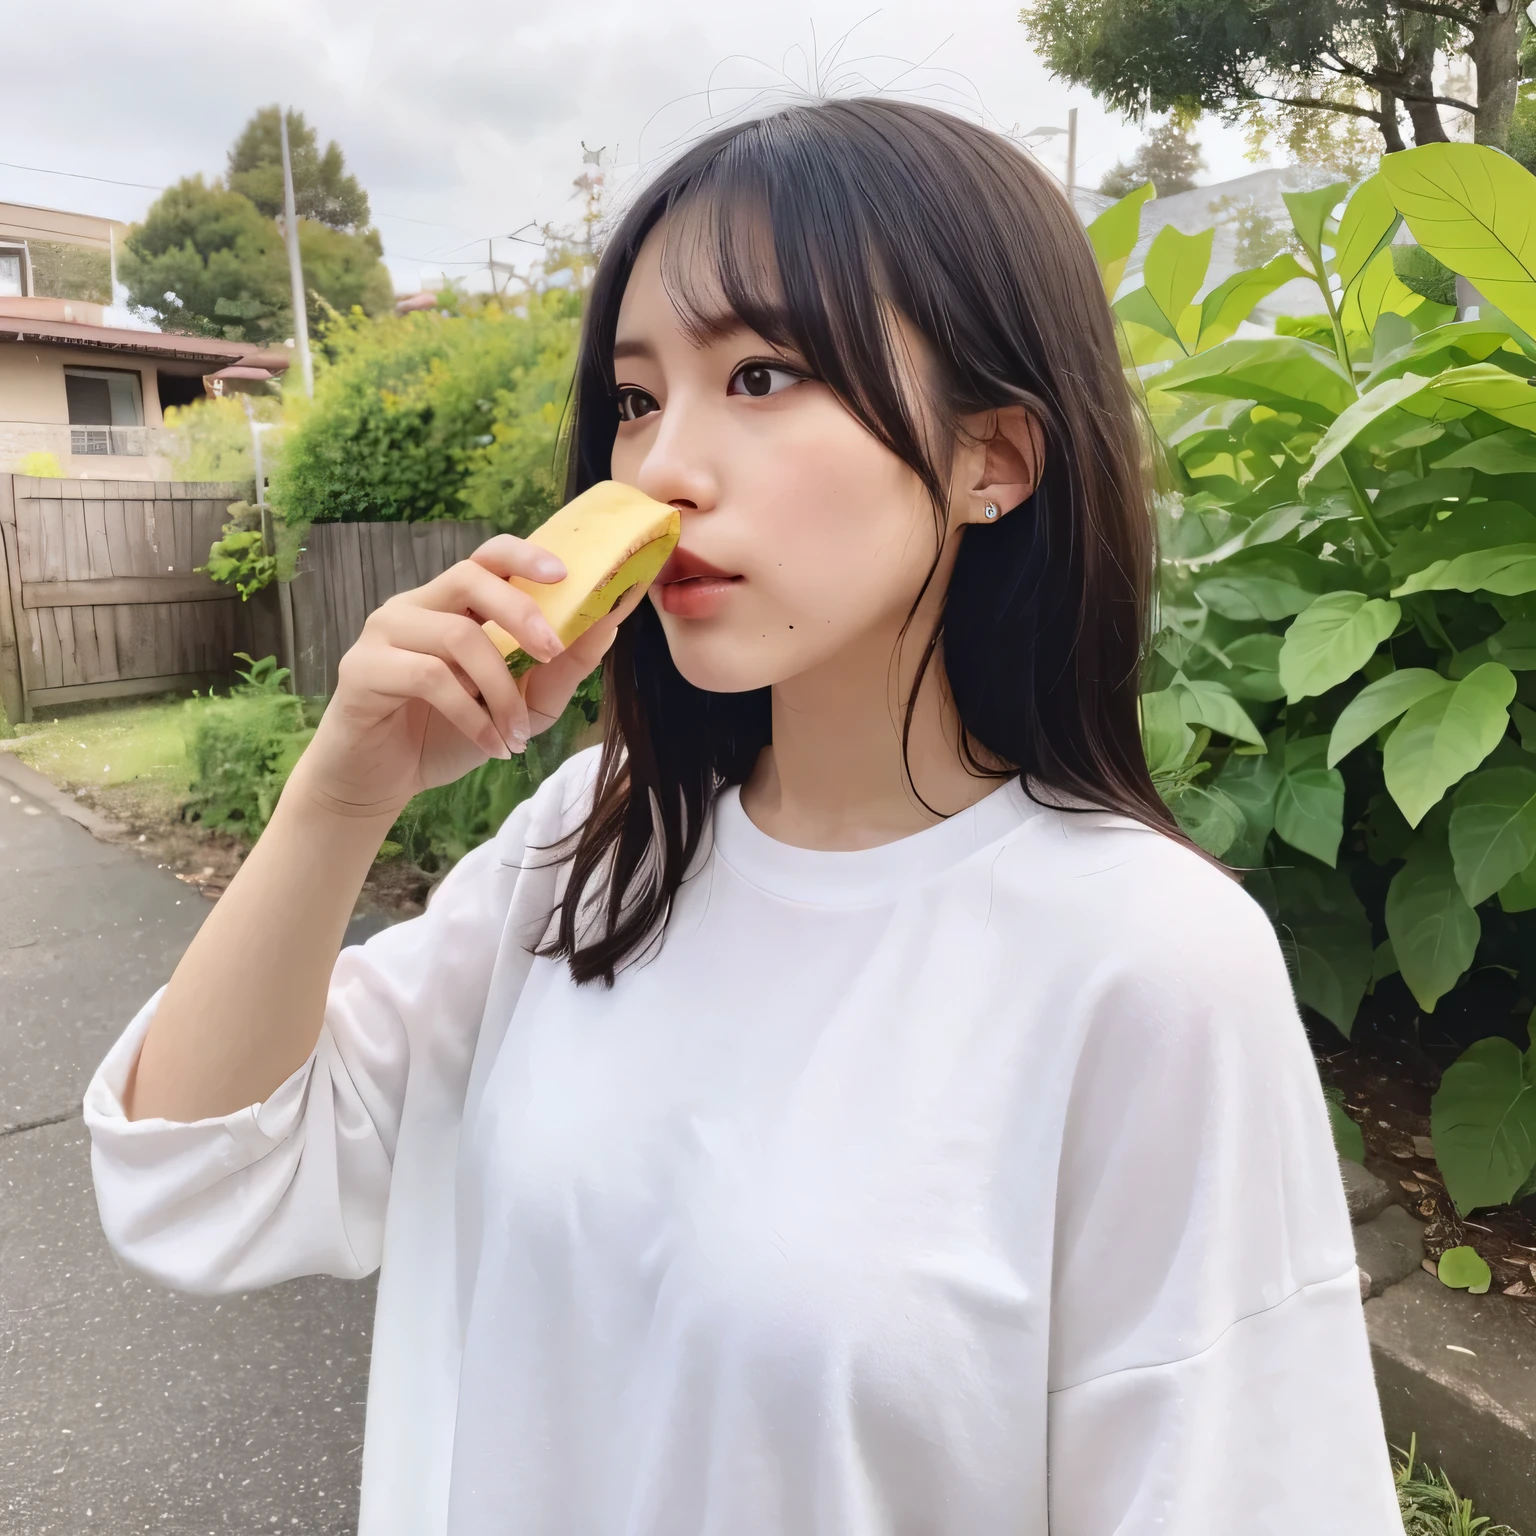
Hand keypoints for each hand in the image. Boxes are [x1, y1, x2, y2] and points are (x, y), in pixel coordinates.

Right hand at [285, 533, 648, 819]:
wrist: (381, 782)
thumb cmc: (447, 734)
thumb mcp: (521, 706)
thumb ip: (561, 670)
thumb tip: (609, 626)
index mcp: (452, 605)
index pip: (486, 557)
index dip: (524, 557)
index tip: (564, 574)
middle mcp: (415, 606)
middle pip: (470, 578)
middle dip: (521, 614)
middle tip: (552, 653)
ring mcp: (384, 632)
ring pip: (458, 635)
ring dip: (501, 691)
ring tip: (517, 735)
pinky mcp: (363, 668)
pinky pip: (430, 678)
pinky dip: (473, 716)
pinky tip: (492, 746)